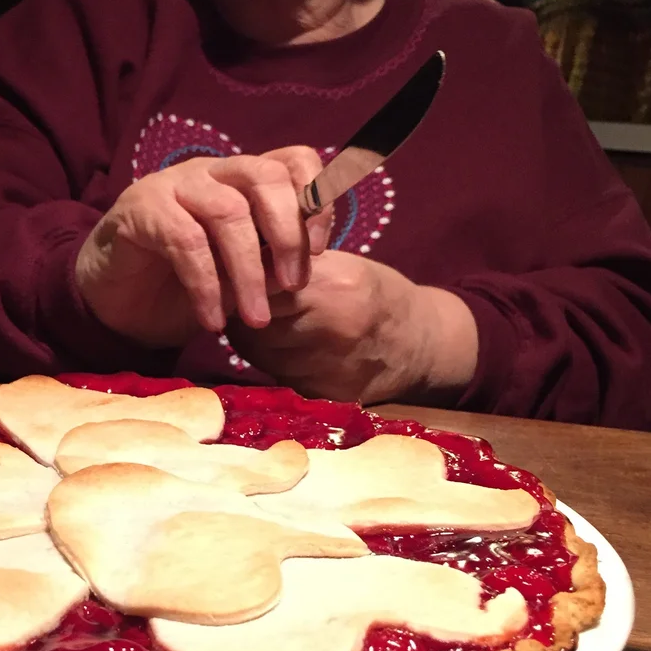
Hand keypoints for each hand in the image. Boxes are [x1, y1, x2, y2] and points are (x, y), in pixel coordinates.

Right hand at [75, 149, 329, 347]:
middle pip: (265, 176)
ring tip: (255, 319)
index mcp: (241, 180)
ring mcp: (174, 185)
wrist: (113, 300)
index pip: (292, 160)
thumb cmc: (181, 285)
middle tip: (294, 285)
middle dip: (289, 233)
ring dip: (249, 271)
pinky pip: (186, 242)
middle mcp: (211, 172)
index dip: (316, 197)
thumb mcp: (237, 277)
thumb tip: (300, 271)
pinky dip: (206, 286)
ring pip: (229, 211)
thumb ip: (269, 267)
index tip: (321, 249)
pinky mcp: (141, 209)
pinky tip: (211, 321)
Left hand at [228, 250, 478, 404]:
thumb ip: (290, 261)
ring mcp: (325, 368)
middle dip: (240, 306)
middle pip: (252, 318)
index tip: (230, 270)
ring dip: (249, 334)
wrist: (420, 346)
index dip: (240, 276)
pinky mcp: (319, 395)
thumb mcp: (342, 264)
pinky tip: (282, 347)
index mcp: (336, 287)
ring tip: (266, 320)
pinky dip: (267, 358)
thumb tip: (235, 256)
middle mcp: (330, 330)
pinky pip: (272, 372)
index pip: (262, 281)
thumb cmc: (375, 293)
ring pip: (254, 349)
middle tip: (242, 296)